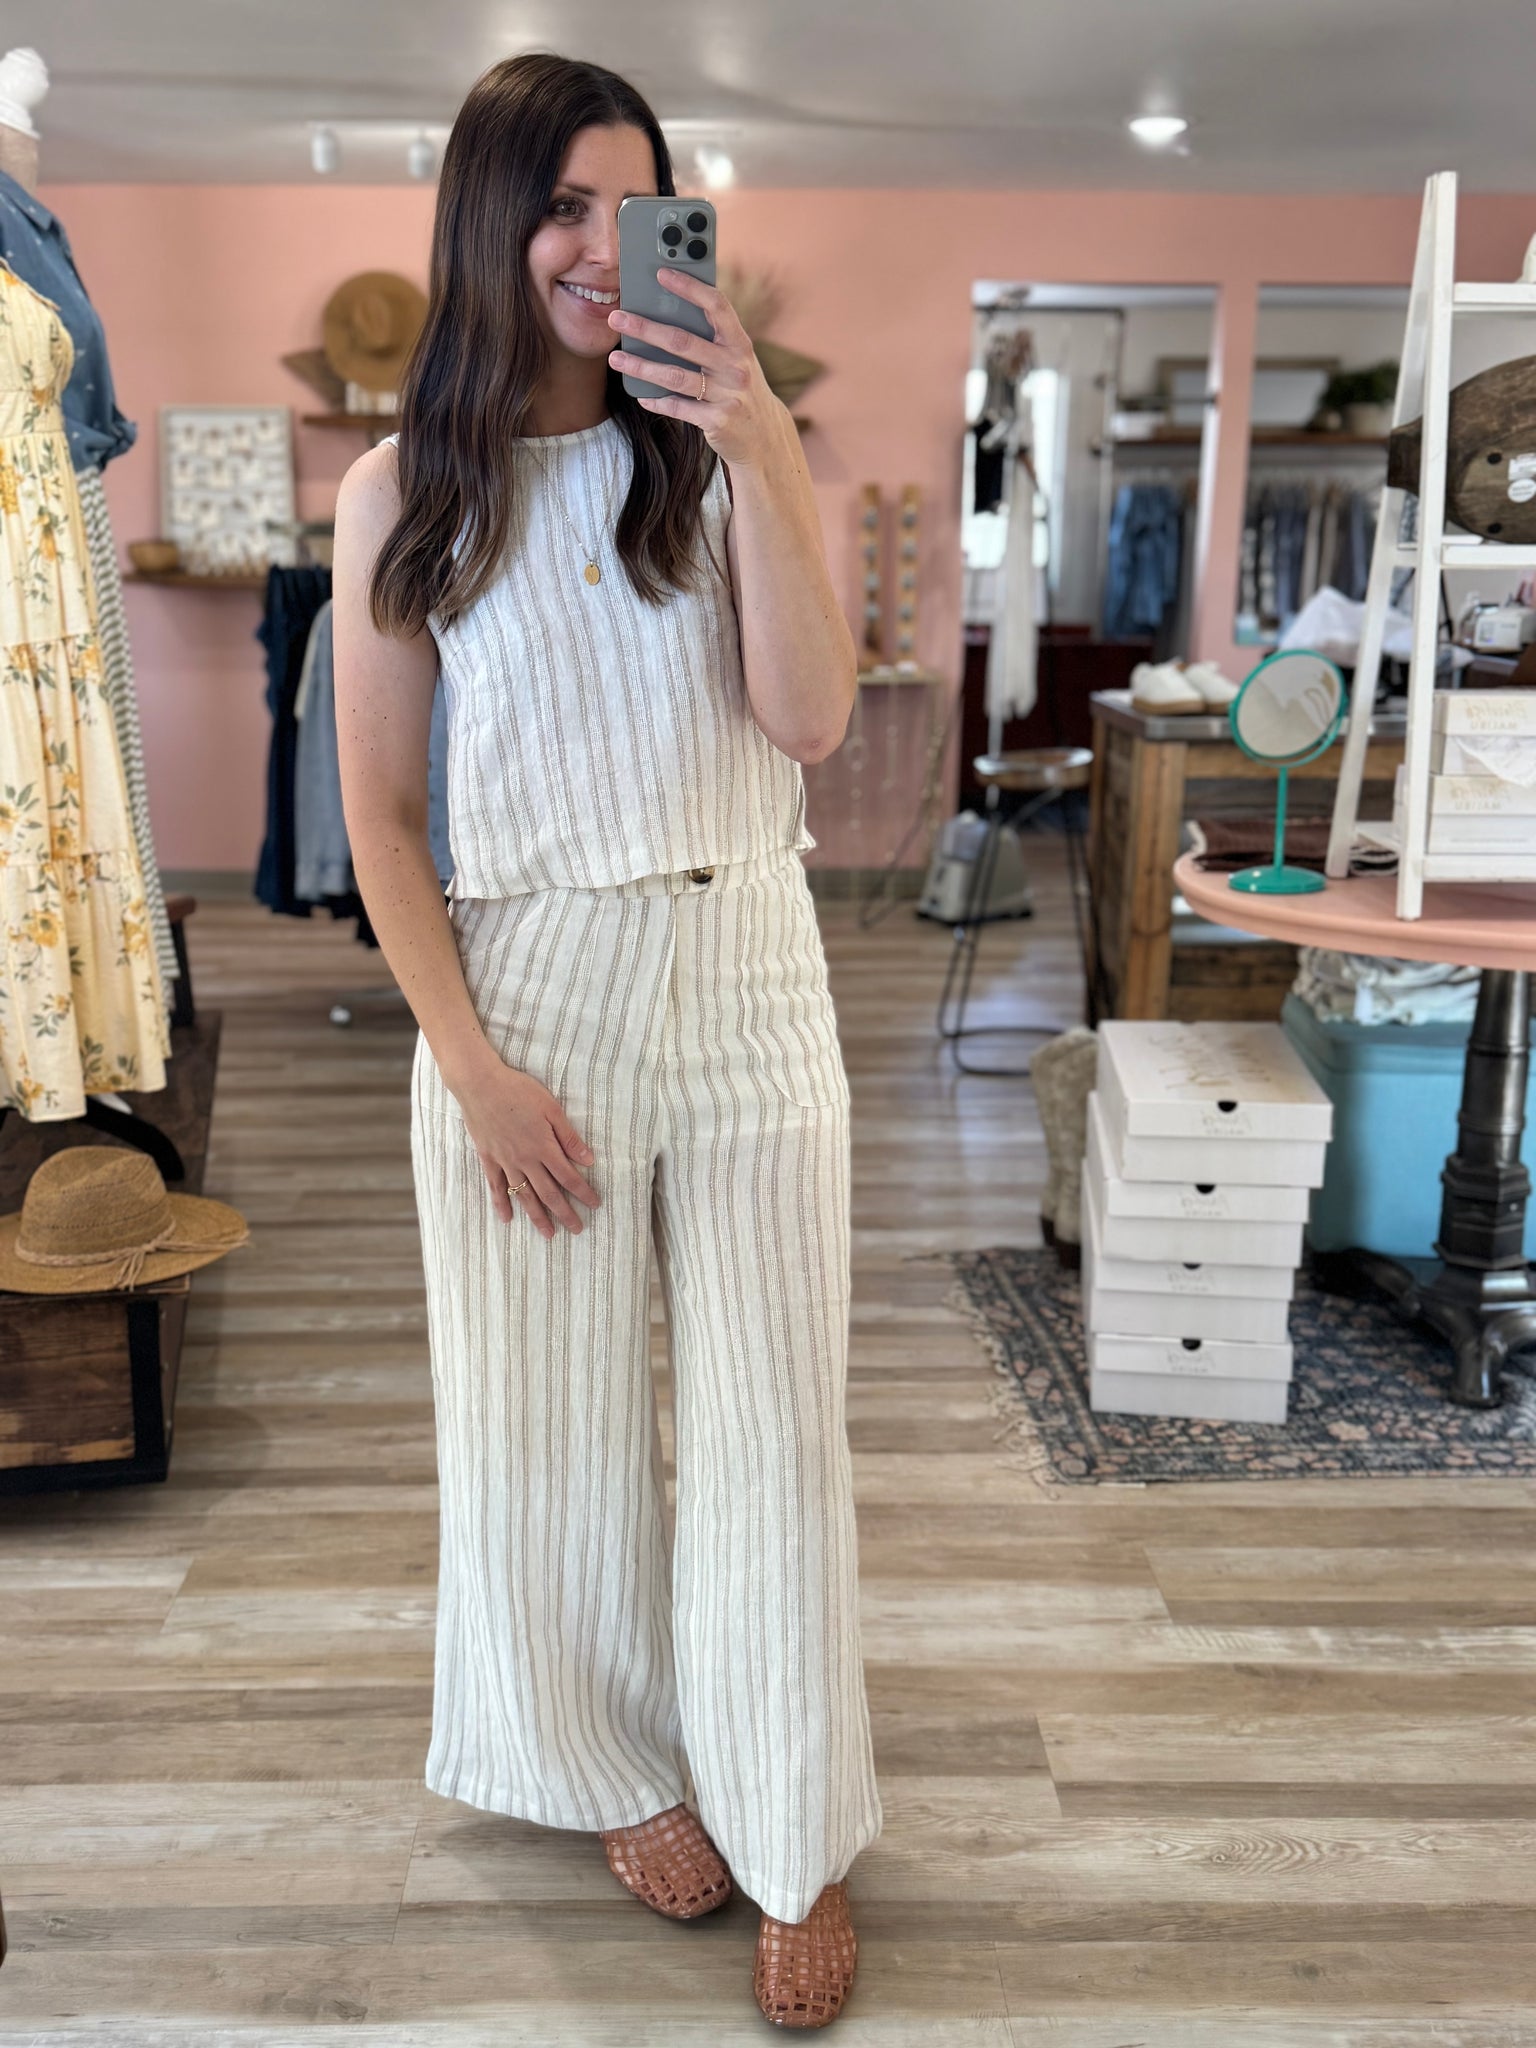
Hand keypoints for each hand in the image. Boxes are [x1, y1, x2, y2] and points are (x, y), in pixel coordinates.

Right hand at [453, 1059, 601, 1238]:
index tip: (595, 1205)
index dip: (583, 1193)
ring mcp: (505, 1162)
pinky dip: (502, 1204)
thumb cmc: (518, 1091)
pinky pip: (496, 1187)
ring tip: (548, 1234)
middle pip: (549, 1193)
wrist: (480, 1084)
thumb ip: (568, 1137)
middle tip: (577, 1229)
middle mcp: (525, 1160)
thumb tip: (588, 1159)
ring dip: (537, 1217)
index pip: (569, 1177)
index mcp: (544, 1147)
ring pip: (524, 1196)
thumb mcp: (551, 1108)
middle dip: (565, 1213)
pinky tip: (508, 1219)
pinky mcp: (488, 1158)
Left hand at [607, 267, 788, 470]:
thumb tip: (665, 315)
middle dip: (646, 328)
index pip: (716, 306)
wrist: (764, 437)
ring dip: (641, 366)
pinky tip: (641, 397)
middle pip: (683, 341)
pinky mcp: (718, 421)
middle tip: (617, 318)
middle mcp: (736, 367)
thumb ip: (712, 340)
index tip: (661, 273)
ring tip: (616, 358)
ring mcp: (728, 395)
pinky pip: (678, 408)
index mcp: (740, 344)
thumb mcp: (735, 361)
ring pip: (674, 376)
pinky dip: (657, 402)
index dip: (690, 288)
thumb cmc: (739, 390)